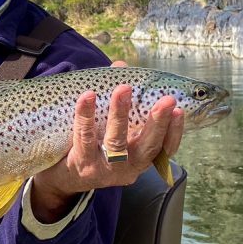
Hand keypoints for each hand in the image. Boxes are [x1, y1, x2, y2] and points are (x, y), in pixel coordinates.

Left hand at [30, 77, 183, 222]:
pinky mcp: (83, 165)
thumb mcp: (109, 128)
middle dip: (157, 122)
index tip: (180, 110)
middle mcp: (127, 168)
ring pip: (116, 141)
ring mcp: (105, 169)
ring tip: (123, 89)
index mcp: (139, 158)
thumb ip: (118, 98)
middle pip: (147, 146)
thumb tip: (121, 66)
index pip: (164, 148)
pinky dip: (86, 115)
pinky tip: (87, 96)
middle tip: (167, 100)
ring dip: (121, 114)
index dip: (174, 131)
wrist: (62, 177)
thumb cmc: (92, 146)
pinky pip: (84, 137)